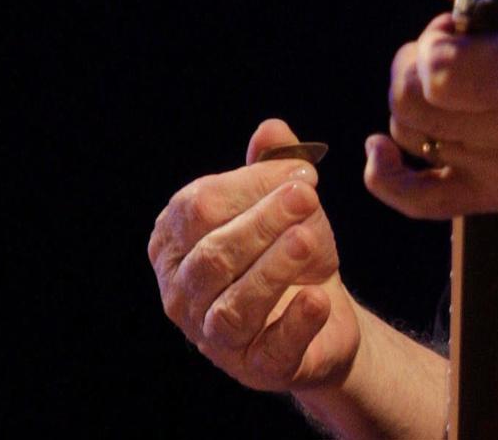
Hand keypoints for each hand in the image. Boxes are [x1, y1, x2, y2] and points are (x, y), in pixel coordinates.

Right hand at [149, 118, 361, 392]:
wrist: (322, 311)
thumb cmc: (287, 247)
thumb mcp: (283, 201)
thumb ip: (273, 166)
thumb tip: (271, 128)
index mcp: (175, 244)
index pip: (197, 208)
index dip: (249, 184)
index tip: (301, 173)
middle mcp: (182, 296)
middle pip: (213, 256)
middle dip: (262, 221)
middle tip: (307, 195)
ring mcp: (214, 338)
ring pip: (234, 306)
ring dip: (274, 268)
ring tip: (309, 239)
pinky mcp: (257, 369)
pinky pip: (270, 349)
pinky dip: (294, 324)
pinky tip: (318, 299)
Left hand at [363, 0, 497, 224]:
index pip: (437, 66)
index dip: (436, 39)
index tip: (460, 28)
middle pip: (411, 102)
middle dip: (414, 65)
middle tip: (448, 51)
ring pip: (412, 139)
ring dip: (412, 104)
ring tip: (444, 87)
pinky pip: (420, 201)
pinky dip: (386, 176)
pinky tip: (382, 148)